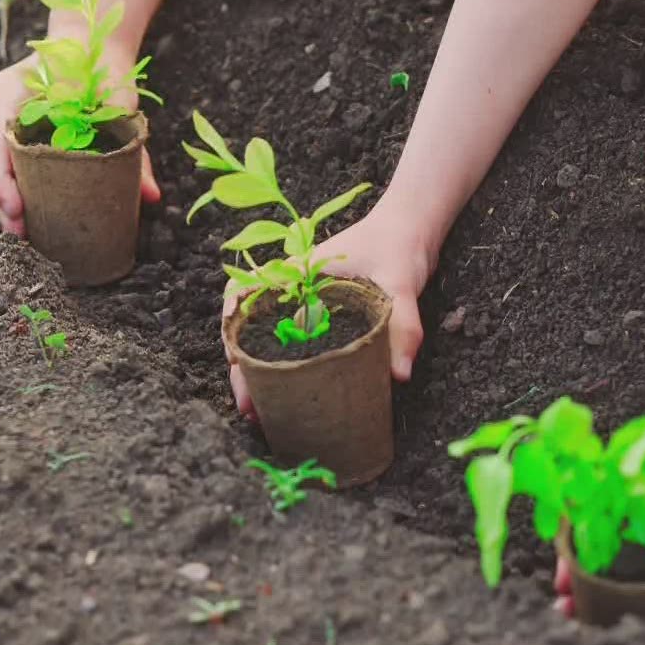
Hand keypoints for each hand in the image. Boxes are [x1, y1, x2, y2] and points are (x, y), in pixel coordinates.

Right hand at [0, 57, 159, 236]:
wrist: (86, 44)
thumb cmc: (97, 69)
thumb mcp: (114, 104)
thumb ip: (133, 149)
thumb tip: (150, 197)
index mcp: (8, 92)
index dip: (1, 183)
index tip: (18, 212)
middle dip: (5, 206)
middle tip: (24, 239)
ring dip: (9, 204)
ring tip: (27, 237)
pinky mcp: (1, 133)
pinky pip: (3, 166)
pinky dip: (15, 191)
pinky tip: (29, 219)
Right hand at [224, 205, 433, 417]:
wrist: (412, 230)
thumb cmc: (397, 244)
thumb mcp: (399, 282)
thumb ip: (402, 325)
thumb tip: (399, 373)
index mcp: (297, 273)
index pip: (245, 294)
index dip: (232, 327)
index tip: (235, 359)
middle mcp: (293, 291)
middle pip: (252, 330)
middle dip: (245, 370)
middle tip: (249, 408)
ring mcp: (307, 308)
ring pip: (270, 343)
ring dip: (261, 376)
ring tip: (260, 414)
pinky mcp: (325, 323)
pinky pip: (296, 349)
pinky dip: (287, 374)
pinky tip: (291, 400)